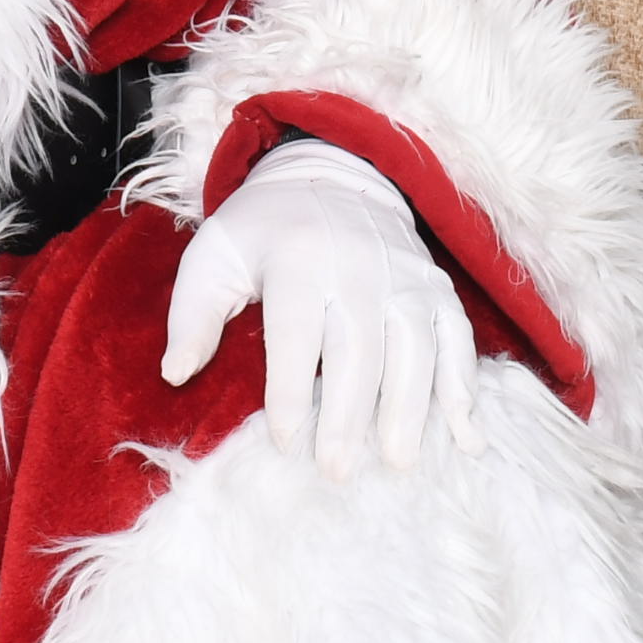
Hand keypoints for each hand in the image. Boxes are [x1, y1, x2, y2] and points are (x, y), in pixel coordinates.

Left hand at [161, 138, 482, 477]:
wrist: (331, 172)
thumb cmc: (263, 231)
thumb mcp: (214, 256)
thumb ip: (192, 313)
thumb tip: (175, 373)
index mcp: (298, 258)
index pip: (296, 329)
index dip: (289, 389)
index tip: (283, 441)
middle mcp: (358, 264)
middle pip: (358, 347)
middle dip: (348, 414)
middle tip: (337, 470)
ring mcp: (404, 275)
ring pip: (415, 345)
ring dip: (410, 407)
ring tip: (397, 461)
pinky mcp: (436, 287)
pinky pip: (457, 338)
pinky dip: (465, 387)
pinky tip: (467, 436)